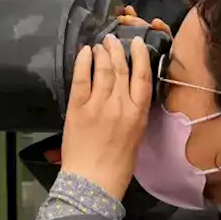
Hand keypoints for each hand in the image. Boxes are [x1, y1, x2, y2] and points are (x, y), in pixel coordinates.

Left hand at [45, 7, 169, 166]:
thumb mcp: (136, 134)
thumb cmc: (118, 164)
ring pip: (102, 69)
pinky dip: (83, 62)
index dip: (140, 55)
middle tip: (112, 39)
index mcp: (138, 113)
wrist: (93, 181)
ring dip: (101, 52)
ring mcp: (98, 105)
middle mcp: (120, 104)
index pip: (142, 76)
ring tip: (99, 44)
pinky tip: (84, 52)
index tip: (136, 43)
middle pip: (120, 68)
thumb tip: (127, 90)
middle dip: (117, 49)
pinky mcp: (78, 108)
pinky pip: (81, 78)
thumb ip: (133, 111)